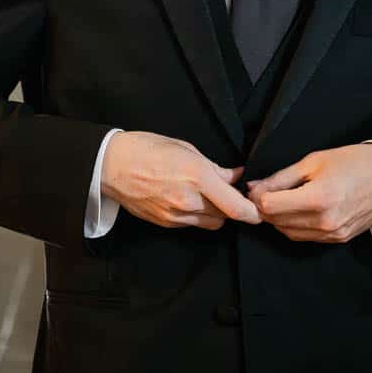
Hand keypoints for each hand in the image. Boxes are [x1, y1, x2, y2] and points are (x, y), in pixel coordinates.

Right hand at [101, 131, 260, 229]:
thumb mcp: (185, 148)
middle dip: (232, 207)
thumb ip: (213, 167)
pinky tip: (189, 199)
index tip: (260, 211)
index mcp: (197, 176)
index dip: (252, 213)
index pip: (234, 206)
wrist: (111, 166)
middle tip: (231, 194)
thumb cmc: (147, 148)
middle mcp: (189, 200)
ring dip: (215, 213)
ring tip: (208, 196)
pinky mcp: (165, 223)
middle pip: (225, 216)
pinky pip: (191, 224)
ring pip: (210, 223)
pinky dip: (197, 215)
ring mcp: (176, 215)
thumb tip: (234, 176)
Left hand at [246, 144, 371, 243]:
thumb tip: (254, 188)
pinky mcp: (337, 240)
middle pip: (276, 222)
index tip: (256, 187)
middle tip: (265, 191)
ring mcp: (332, 234)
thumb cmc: (353, 162)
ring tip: (282, 200)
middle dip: (265, 208)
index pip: (270, 206)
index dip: (257, 196)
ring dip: (278, 219)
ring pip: (288, 233)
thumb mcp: (314, 161)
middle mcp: (324, 221)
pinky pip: (305, 237)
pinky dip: (294, 226)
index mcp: (318, 198)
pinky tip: (298, 210)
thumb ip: (282, 177)